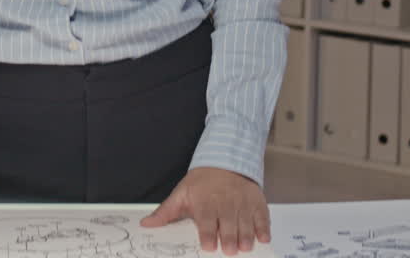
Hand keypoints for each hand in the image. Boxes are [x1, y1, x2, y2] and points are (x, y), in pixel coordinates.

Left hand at [140, 167, 269, 254]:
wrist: (225, 161)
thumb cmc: (202, 183)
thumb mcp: (181, 194)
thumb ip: (165, 212)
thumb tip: (146, 224)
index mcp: (205, 204)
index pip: (207, 222)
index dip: (209, 235)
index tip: (209, 246)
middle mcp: (225, 204)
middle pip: (228, 226)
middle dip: (229, 240)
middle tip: (230, 251)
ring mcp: (242, 203)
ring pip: (246, 224)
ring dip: (246, 238)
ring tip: (244, 247)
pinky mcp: (257, 203)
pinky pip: (262, 217)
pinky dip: (263, 228)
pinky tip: (263, 238)